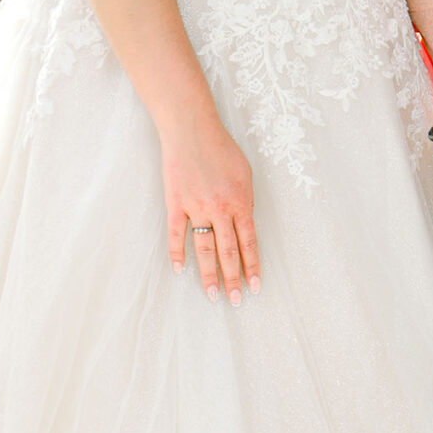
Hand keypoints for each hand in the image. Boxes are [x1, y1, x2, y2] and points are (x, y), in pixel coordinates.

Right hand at [161, 115, 259, 304]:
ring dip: (209, 274)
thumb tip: (246, 224)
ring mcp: (196, 208)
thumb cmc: (223, 150)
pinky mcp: (176, 205)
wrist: (193, 132)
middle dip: (234, 278)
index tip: (256, 285)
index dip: (253, 265)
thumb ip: (246, 201)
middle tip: (237, 300)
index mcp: (241, 202)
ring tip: (212, 295)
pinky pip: (177, 235)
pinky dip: (178, 253)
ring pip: (205, 249)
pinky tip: (180, 270)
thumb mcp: (246, 174)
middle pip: (229, 252)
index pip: (250, 242)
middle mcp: (220, 209)